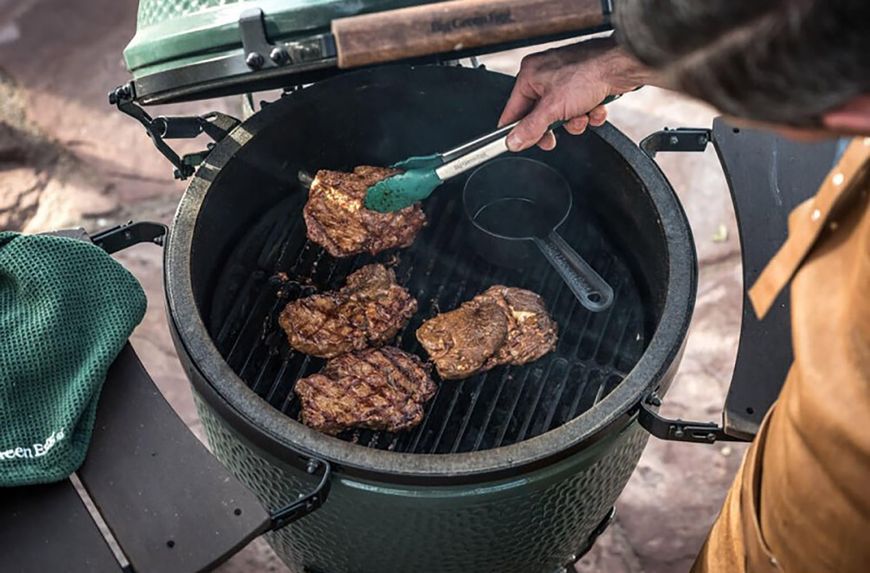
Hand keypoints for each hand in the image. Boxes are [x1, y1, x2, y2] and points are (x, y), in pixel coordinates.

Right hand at [500, 37, 651, 150]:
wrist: (623, 65)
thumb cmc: (589, 73)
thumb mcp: (553, 108)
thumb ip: (531, 128)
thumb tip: (513, 141)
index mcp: (530, 75)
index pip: (514, 110)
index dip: (517, 130)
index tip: (519, 145)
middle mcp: (545, 74)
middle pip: (539, 115)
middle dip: (554, 126)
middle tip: (554, 138)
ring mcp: (565, 79)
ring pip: (561, 115)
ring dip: (574, 121)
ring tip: (583, 115)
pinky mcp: (584, 84)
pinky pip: (579, 108)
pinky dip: (588, 113)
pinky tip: (595, 108)